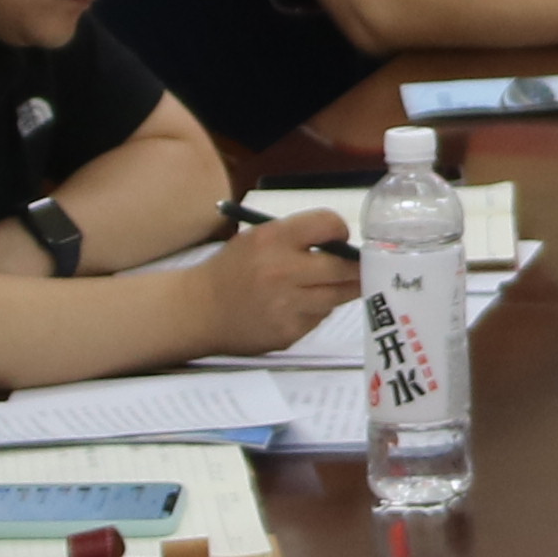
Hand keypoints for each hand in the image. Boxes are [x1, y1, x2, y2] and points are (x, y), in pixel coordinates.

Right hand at [194, 209, 359, 355]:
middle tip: (359, 267)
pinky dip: (315, 311)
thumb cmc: (232, 270)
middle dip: (355, 267)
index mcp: (272, 239)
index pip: (328, 224)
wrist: (198, 310)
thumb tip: (344, 243)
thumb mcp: (257, 239)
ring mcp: (287, 305)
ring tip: (323, 286)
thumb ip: (297, 237)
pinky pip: (319, 317)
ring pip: (337, 296)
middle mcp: (282, 271)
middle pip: (343, 268)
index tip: (340, 237)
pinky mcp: (288, 332)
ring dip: (337, 290)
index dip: (340, 230)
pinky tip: (296, 306)